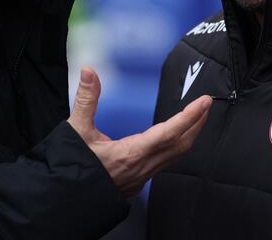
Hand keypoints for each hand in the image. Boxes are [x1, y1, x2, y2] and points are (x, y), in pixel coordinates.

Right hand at [67, 67, 211, 197]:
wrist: (64, 199)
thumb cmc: (71, 168)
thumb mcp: (76, 130)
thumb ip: (86, 99)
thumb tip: (89, 72)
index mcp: (131, 154)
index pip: (169, 133)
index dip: (190, 117)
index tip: (204, 102)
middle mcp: (142, 166)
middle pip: (181, 145)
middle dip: (197, 123)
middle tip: (206, 104)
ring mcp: (142, 175)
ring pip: (176, 155)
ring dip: (189, 135)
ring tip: (196, 117)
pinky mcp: (138, 179)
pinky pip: (166, 162)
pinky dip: (177, 146)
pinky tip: (173, 137)